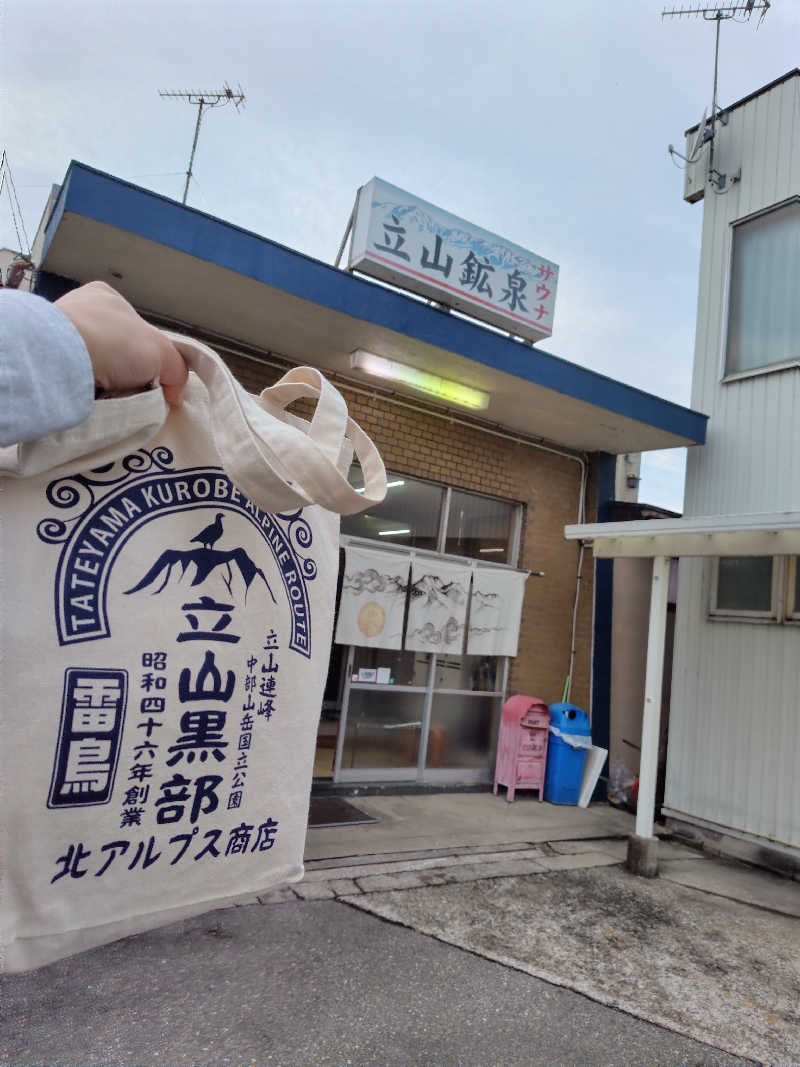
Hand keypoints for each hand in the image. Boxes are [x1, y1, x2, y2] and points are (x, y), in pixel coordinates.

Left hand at [55, 281, 188, 405]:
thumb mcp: (161, 351)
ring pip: (96, 365)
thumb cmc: (113, 342)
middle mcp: (81, 310)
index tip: (151, 376)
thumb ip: (177, 368)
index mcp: (107, 297)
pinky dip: (85, 391)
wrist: (60, 358)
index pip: (137, 329)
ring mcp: (59, 332)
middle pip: (117, 350)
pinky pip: (74, 377)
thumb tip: (175, 394)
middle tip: (132, 391)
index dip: (149, 355)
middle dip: (126, 372)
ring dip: (105, 383)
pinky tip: (90, 399)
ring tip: (110, 399)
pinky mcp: (44, 355)